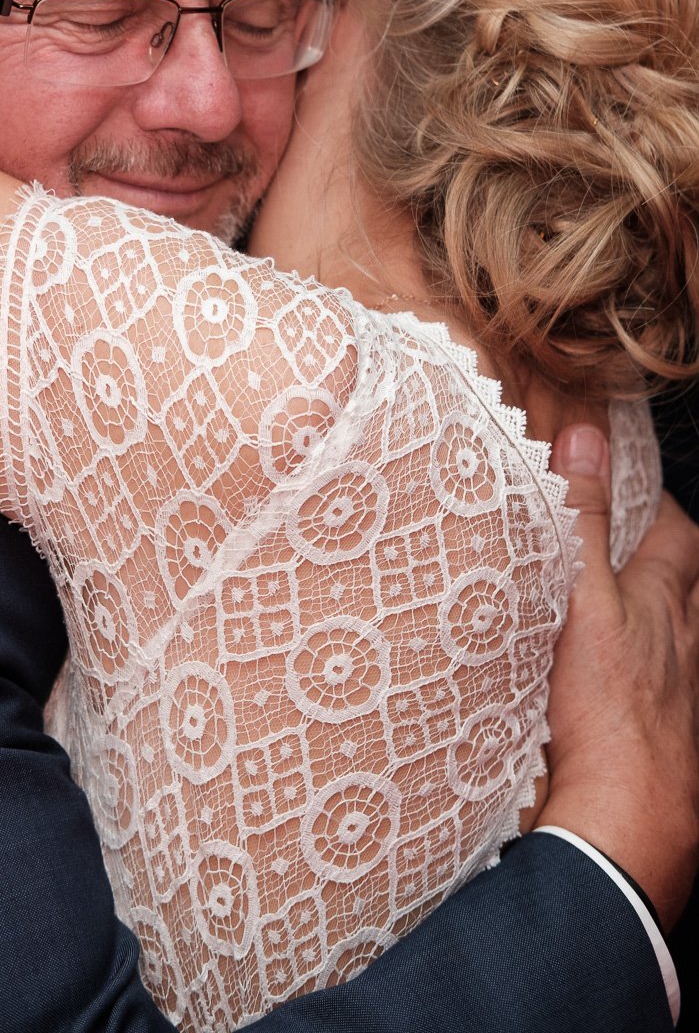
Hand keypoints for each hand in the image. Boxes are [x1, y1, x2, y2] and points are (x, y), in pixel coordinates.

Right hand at [537, 423, 698, 927]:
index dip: (651, 501)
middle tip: (621, 531)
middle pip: (686, 579)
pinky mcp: (669, 735)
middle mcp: (684, 642)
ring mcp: (682, 691)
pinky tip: (616, 678)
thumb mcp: (584, 602)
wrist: (625, 825)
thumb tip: (587, 442)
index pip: (674, 531)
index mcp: (663, 601)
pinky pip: (666, 681)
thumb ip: (582, 521)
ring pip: (679, 632)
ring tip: (617, 596)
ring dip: (655, 609)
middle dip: (660, 550)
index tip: (619, 480)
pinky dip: (646, 667)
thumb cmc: (609, 717)